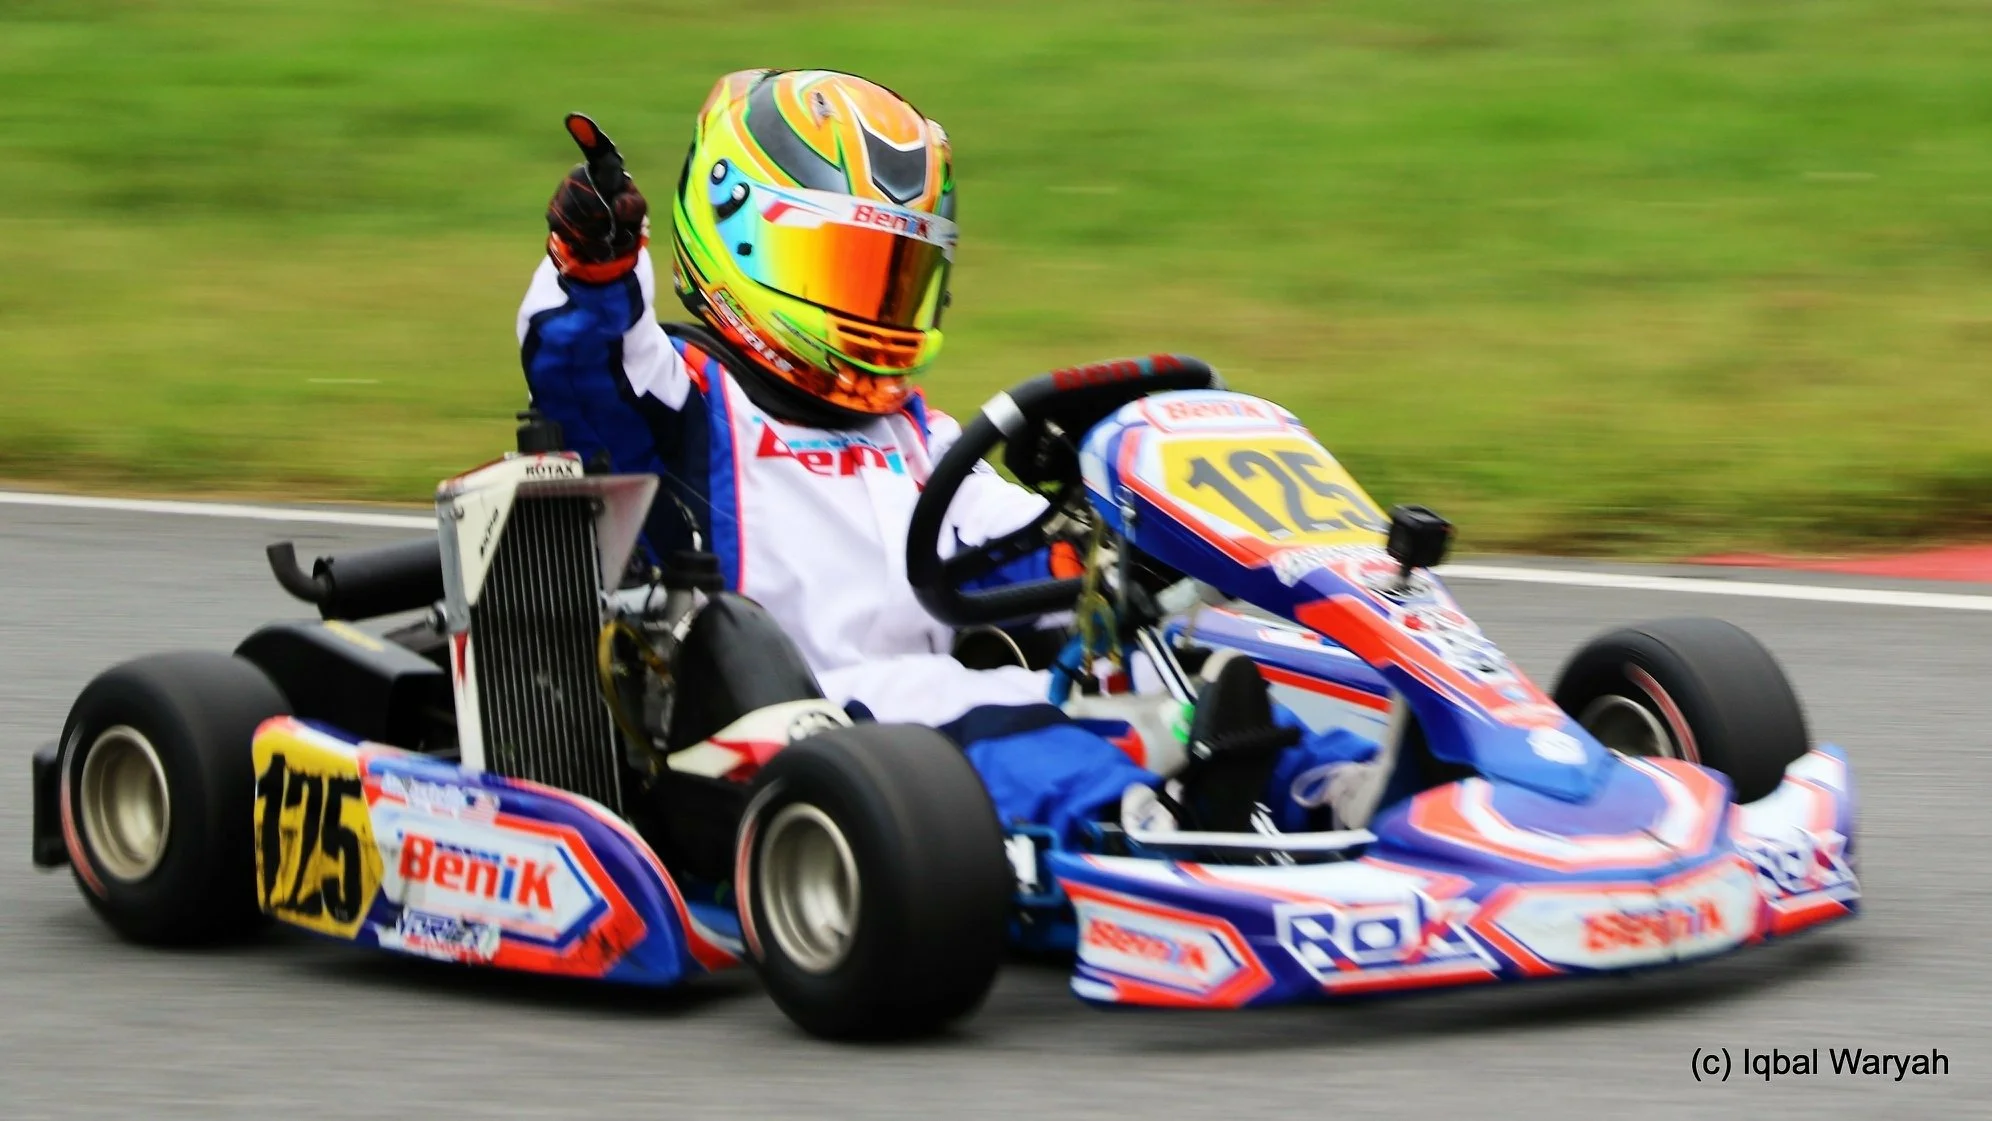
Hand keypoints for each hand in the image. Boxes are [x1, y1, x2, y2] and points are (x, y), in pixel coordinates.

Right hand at [546, 113, 648, 281]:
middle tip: (615, 222)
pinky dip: (591, 244)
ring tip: (608, 231)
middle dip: (609, 221)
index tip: (573, 118)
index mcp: (603, 167)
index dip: (588, 134)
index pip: (600, 151)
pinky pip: (575, 236)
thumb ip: (633, 206)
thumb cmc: (623, 214)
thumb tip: (616, 206)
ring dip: (602, 235)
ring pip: (584, 222)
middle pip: (593, 203)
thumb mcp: (637, 209)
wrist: (600, 236)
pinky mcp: (553, 215)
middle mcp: (579, 174)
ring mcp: (563, 194)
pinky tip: (595, 239)